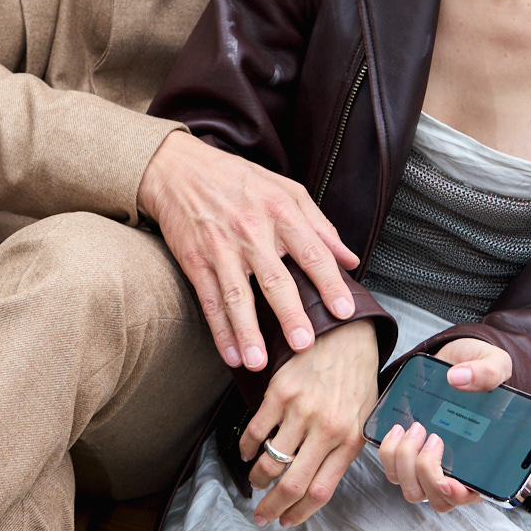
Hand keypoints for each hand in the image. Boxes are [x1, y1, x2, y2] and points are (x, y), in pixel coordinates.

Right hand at [138, 131, 358, 369]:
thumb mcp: (286, 190)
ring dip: (247, 331)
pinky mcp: (195, 260)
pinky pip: (209, 300)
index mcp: (281, 211)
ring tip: (258, 361)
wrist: (179, 169)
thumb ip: (320, 226)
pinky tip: (231, 353)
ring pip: (237, 296)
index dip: (329, 283)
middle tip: (304, 344)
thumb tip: (351, 260)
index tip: (344, 311)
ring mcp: (221, 247)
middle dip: (290, 314)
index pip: (313, 252)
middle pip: (275, 279)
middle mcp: (252, 231)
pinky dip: (220, 330)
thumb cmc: (238, 179)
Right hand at [239, 318, 377, 524]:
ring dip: (258, 479)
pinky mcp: (280, 393)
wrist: (346, 334)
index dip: (300, 513)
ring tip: (256, 483)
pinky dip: (246, 447)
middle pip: (292, 484)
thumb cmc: (357, 377)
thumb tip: (321, 482)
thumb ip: (346, 450)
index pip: (320, 491)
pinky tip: (246, 452)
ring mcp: (301, 411)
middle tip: (261, 516)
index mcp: (349, 440)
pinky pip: (256, 431)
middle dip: (272, 507)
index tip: (286, 521)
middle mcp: (325, 429)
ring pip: (271, 461)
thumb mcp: (364, 418)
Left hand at [374, 335, 510, 514]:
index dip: (459, 495)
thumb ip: (488, 372)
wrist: (453, 361)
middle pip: (438, 498)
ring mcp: (433, 465)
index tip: (448, 481)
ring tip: (413, 429)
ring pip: (413, 489)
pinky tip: (397, 429)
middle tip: (431, 436)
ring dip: (406, 463)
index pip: (474, 494)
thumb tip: (459, 379)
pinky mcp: (410, 455)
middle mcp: (459, 470)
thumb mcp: (494, 363)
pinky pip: (394, 471)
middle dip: (427, 472)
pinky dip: (390, 454)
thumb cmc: (478, 368)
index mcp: (488, 460)